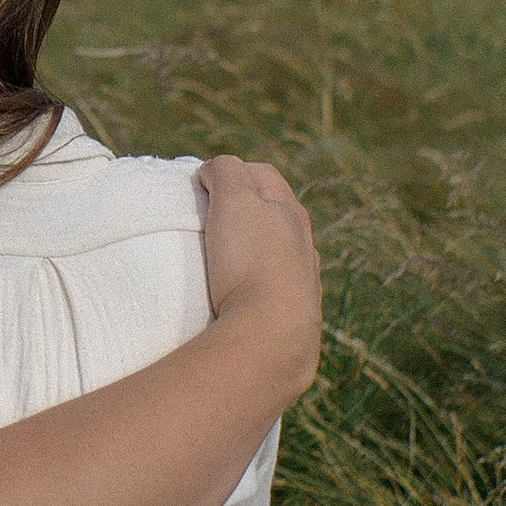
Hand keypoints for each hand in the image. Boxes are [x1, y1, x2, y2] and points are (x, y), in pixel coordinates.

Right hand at [199, 155, 321, 402]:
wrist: (271, 335)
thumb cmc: (250, 261)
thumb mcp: (234, 200)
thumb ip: (226, 172)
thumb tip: (215, 170)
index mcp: (290, 210)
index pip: (262, 174)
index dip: (231, 171)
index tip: (203, 185)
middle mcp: (302, 241)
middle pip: (275, 211)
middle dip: (247, 207)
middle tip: (211, 217)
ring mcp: (302, 279)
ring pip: (278, 250)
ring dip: (254, 247)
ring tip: (224, 258)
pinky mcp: (294, 313)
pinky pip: (275, 287)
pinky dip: (258, 281)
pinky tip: (241, 292)